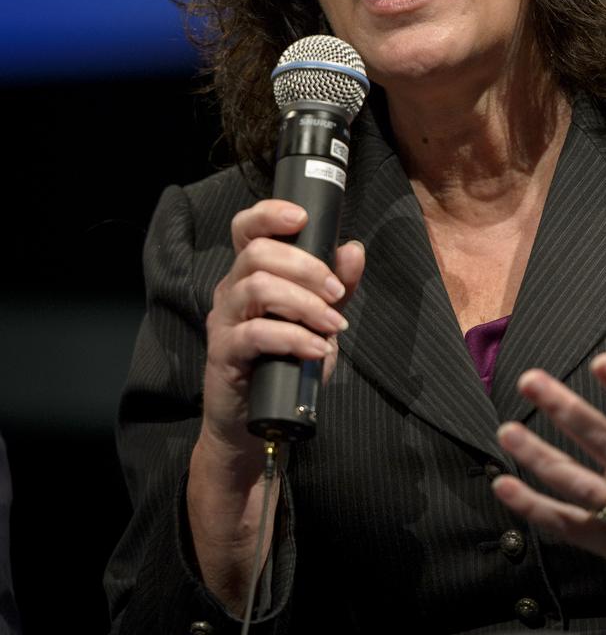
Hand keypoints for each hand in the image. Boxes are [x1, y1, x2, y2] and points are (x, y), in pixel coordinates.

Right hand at [201, 199, 364, 459]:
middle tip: (336, 292)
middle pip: (258, 253)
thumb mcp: (318, 320)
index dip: (269, 213)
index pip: (246, 229)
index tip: (301, 217)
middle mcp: (231, 289)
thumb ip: (336, 286)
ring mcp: (224, 320)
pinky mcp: (224, 352)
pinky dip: (293, 338)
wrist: (257, 421)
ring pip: (256, 287)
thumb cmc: (285, 363)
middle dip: (305, 267)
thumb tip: (353, 249)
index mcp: (250, 274)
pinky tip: (317, 349)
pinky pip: (255, 333)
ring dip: (303, 302)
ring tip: (333, 325)